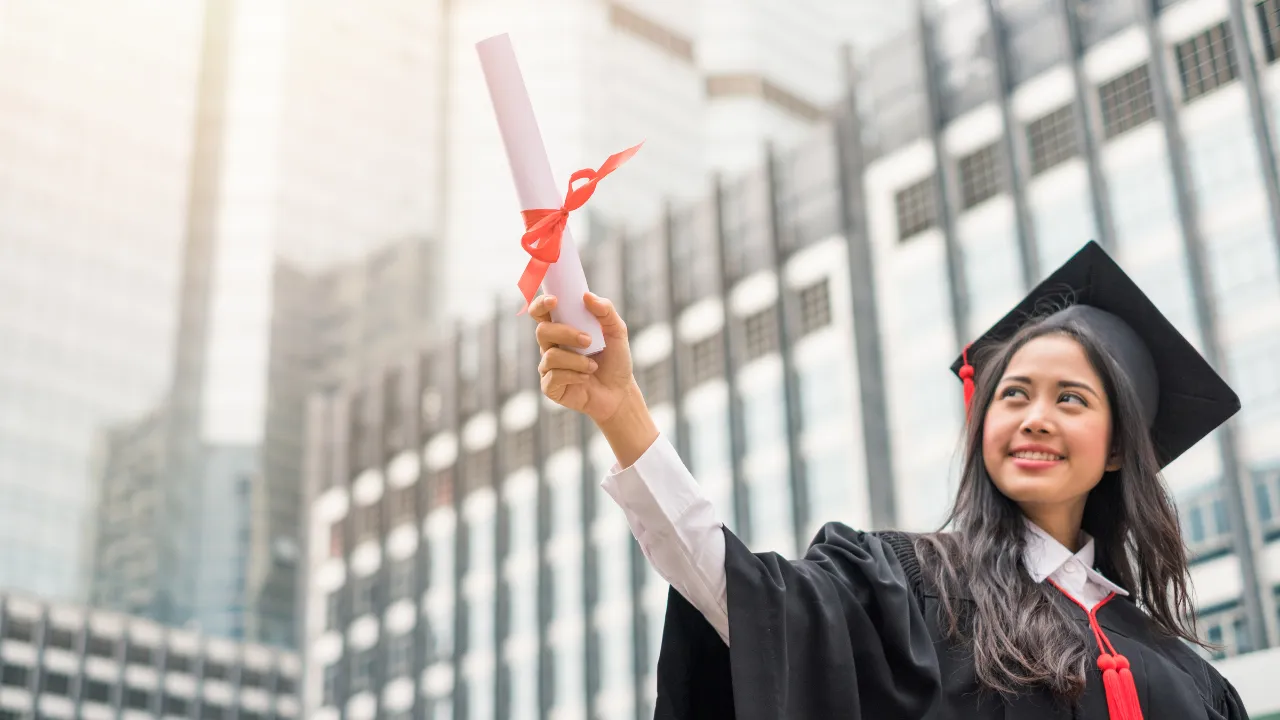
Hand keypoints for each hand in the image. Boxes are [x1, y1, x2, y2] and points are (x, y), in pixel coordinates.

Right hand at [531, 292, 638, 424]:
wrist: (619, 392)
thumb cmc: (615, 359)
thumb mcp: (617, 331)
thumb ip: (605, 310)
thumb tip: (587, 296)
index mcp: (561, 328)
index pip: (540, 312)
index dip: (540, 304)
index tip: (554, 300)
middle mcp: (550, 346)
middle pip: (542, 331)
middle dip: (566, 333)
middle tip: (588, 340)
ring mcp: (548, 367)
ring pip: (550, 356)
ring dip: (577, 360)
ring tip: (593, 366)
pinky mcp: (550, 387)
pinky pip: (554, 376)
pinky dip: (574, 375)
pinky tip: (586, 378)